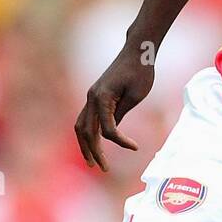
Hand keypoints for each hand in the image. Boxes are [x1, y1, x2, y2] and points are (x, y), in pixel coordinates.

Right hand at [74, 42, 154, 170]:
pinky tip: (96, 144)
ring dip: (86, 145)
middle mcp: (92, 97)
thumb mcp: (136, 96)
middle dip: (93, 152)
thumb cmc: (140, 72)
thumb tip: (111, 133)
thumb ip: (121, 114)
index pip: (107, 129)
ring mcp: (91, 96)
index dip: (120, 142)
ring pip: (81, 126)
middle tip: (103, 169)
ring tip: (93, 162)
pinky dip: (89, 133)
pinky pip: (86, 118)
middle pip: (86, 131)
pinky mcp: (95, 95)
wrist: (137, 52)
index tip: (136, 147)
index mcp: (102, 97)